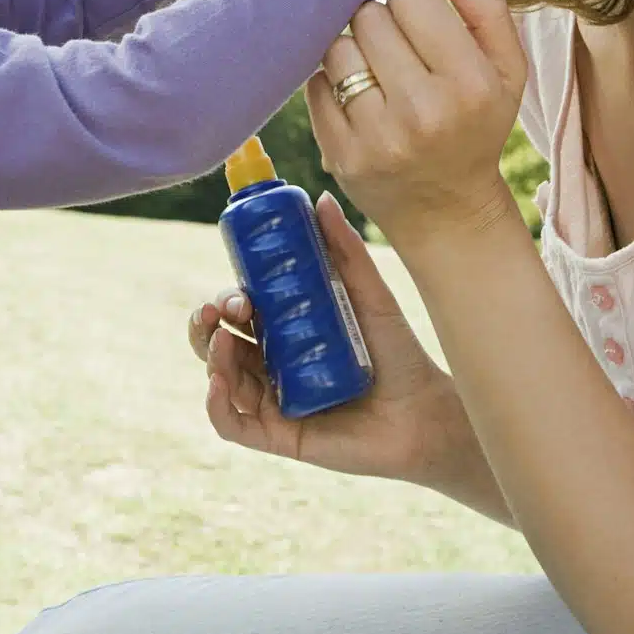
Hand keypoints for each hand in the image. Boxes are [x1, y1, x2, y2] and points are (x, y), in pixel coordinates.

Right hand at [189, 191, 500, 511]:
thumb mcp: (370, 295)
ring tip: (223, 339)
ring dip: (211, 356)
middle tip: (224, 308)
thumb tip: (321, 197)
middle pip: (219, 342)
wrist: (425, 413)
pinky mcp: (279, 435)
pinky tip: (217, 383)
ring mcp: (273, 401)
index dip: (226, 299)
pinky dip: (215, 405)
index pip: (239, 312)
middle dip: (207, 322)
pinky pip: (231, 424)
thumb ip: (345, 250)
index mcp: (286, 332)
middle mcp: (273, 365)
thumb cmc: (400, 354)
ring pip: (221, 378)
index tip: (237, 290)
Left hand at [308, 0, 528, 248]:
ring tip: (376, 74)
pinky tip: (358, 100)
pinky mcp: (340, 154)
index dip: (415, 6)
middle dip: (382, 26)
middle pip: (370, 16)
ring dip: (354, 52)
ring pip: (337, 46)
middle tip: (396, 53)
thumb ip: (488, 11)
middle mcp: (424, 111)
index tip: (422, 30)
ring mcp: (377, 136)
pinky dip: (332, 84)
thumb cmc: (477, 128)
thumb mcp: (509, 72)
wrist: (448, 212)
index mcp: (470, 84)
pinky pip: (316, 84)